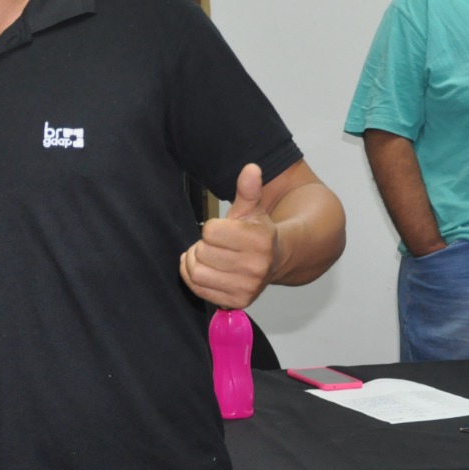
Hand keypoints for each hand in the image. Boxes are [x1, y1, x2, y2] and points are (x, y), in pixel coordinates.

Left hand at [180, 163, 277, 309]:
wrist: (276, 261)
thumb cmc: (257, 233)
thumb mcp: (252, 208)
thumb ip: (248, 189)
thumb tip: (250, 168)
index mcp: (260, 241)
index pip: (210, 231)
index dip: (212, 228)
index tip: (223, 230)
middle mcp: (256, 267)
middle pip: (202, 252)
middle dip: (203, 245)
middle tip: (214, 245)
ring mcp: (246, 287)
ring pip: (196, 271)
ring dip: (194, 261)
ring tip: (207, 256)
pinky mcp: (236, 301)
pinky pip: (197, 289)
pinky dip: (193, 277)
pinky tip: (204, 269)